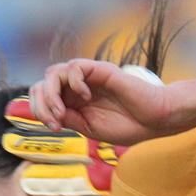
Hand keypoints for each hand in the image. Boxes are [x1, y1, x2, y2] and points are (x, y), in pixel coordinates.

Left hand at [26, 59, 171, 144]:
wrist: (154, 119)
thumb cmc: (127, 126)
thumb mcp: (90, 128)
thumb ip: (69, 118)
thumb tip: (48, 112)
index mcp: (72, 102)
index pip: (42, 97)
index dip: (40, 111)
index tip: (56, 128)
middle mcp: (76, 87)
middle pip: (42, 83)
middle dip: (42, 103)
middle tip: (56, 121)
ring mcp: (87, 77)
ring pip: (53, 73)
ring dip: (52, 94)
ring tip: (63, 112)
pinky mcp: (99, 70)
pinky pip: (74, 66)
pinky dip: (74, 82)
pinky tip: (86, 96)